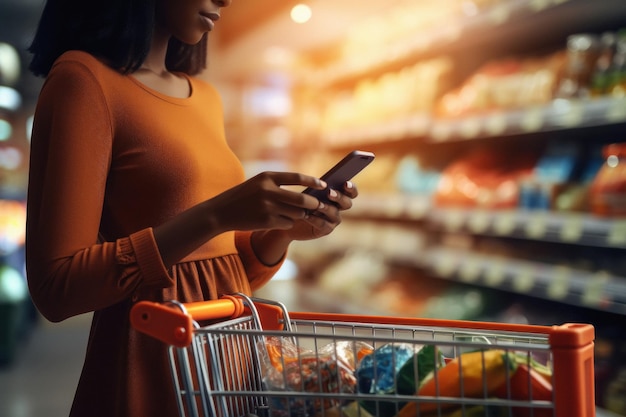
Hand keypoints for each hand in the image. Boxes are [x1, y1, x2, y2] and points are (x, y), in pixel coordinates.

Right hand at [206, 171, 326, 232]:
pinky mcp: (267, 222)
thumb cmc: (243, 196)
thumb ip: (278, 184)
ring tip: (293, 213)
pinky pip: (287, 223)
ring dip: (299, 215)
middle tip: (318, 205)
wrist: (221, 212)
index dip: (313, 181)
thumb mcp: (258, 183)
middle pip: (302, 198)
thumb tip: (306, 189)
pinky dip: (287, 223)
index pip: (297, 177)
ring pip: (296, 213)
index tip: (324, 185)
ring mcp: (268, 207)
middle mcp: (268, 191)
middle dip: (313, 203)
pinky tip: (277, 221)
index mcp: (267, 177)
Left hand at [283, 180, 358, 241]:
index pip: (351, 192)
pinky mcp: (325, 230)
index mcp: (338, 196)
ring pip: (335, 213)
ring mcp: (333, 220)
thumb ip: (317, 188)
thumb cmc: (299, 201)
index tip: (345, 183)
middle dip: (340, 197)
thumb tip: (322, 183)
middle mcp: (339, 208)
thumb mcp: (307, 192)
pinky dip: (315, 219)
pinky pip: (323, 225)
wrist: (288, 219)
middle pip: (347, 203)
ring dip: (326, 208)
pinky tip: (307, 215)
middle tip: (329, 193)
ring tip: (317, 204)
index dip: (351, 188)